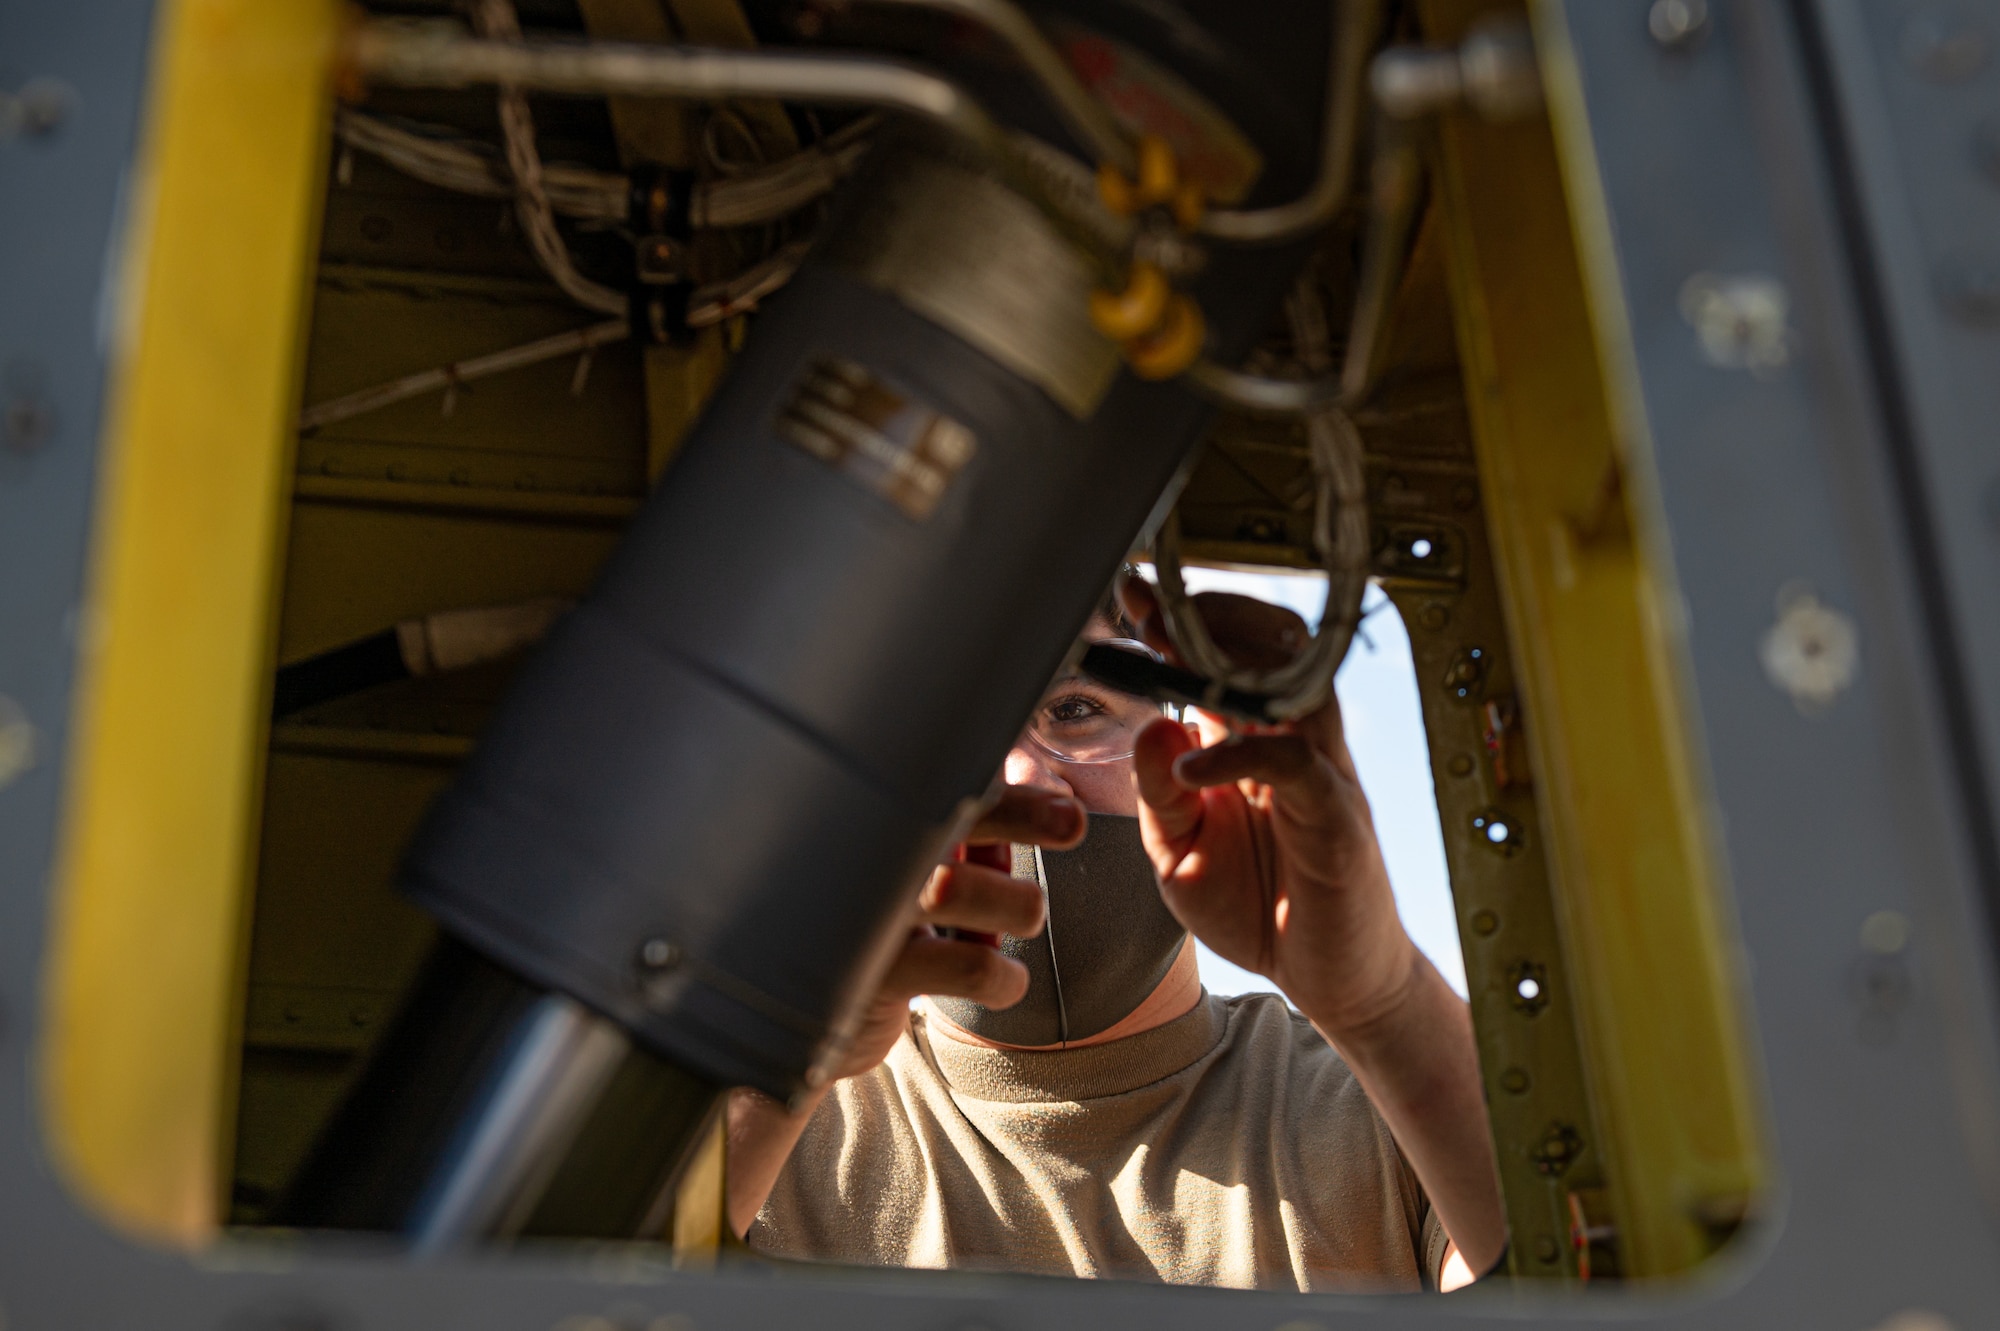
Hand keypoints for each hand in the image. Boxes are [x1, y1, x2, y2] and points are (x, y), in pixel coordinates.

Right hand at [825, 784, 1081, 1081]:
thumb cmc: (874, 936)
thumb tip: (1054, 808)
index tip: (1065, 806)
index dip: (1006, 789)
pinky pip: (966, 965)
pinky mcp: (866, 972)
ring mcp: (859, 913)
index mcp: (877, 826)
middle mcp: (862, 859)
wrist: (799, 1022)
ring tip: (1025, 919)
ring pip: (955, 888)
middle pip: (945, 819)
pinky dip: (1004, 975)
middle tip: (1071, 822)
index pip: (943, 789)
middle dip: (1020, 815)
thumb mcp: (912, 880)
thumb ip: (961, 839)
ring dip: (1014, 903)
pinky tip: (1007, 982)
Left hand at [1119, 580, 1419, 1038]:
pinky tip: (1191, 766)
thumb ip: (1160, 796)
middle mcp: (1292, 745)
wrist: (1331, 980)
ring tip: (1171, 652)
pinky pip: (1294, 764)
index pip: (1223, 665)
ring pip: (1294, 686)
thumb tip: (1152, 725)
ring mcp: (1321, 774)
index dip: (1179, 628)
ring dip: (1232, 662)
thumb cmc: (1260, 909)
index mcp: (1251, 745)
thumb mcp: (1181, 854)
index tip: (1131, 599)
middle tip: (1148, 607)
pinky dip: (1240, 755)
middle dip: (1205, 621)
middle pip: (1267, 651)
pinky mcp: (1337, 817)